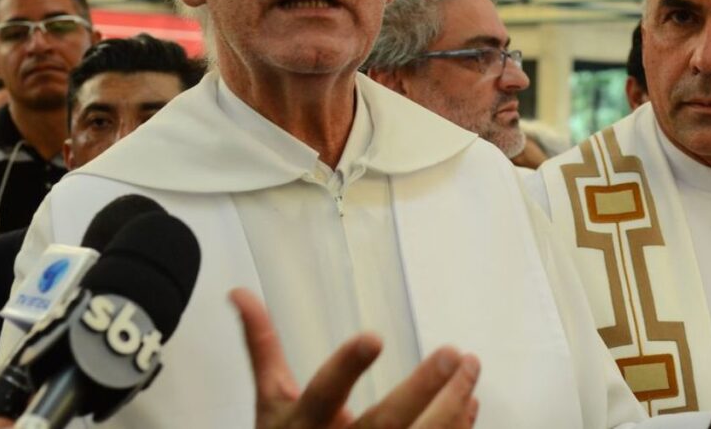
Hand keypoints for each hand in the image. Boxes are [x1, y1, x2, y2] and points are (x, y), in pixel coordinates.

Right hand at [231, 288, 480, 428]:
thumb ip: (262, 346)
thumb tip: (240, 294)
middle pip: (386, 423)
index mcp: (304, 424)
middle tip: (452, 353)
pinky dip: (457, 427)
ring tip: (471, 367)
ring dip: (452, 404)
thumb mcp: (270, 400)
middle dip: (422, 389)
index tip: (373, 337)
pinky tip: (470, 400)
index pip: (324, 393)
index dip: (347, 368)